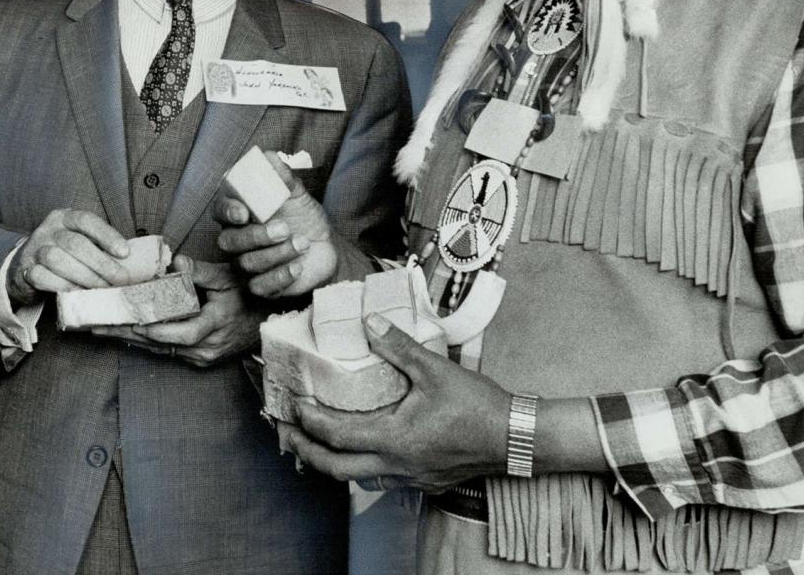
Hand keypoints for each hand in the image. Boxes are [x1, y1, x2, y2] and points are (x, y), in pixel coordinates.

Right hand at [7, 208, 131, 307]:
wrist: (27, 265)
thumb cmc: (64, 254)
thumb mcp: (80, 241)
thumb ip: (100, 247)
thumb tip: (133, 262)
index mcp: (65, 217)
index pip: (86, 220)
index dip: (107, 235)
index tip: (125, 253)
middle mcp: (48, 229)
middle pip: (75, 244)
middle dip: (101, 264)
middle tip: (119, 280)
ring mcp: (35, 248)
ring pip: (58, 260)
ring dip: (84, 277)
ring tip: (101, 289)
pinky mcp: (25, 268)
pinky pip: (43, 277)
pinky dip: (62, 286)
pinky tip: (77, 293)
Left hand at [91, 256, 261, 366]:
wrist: (263, 322)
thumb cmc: (245, 295)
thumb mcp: (227, 277)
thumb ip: (201, 271)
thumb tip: (177, 262)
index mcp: (216, 323)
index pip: (183, 332)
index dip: (157, 329)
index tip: (133, 322)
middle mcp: (206, 347)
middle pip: (162, 344)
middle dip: (129, 333)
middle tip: (98, 326)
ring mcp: (201, 356)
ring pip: (160, 349)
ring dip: (131, 339)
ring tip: (101, 330)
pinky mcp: (197, 359)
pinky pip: (166, 352)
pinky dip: (144, 342)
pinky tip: (123, 335)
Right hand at [214, 152, 337, 296]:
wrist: (326, 248)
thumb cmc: (304, 218)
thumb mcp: (297, 195)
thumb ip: (282, 178)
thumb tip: (269, 157)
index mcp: (240, 213)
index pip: (219, 210)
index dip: (227, 211)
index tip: (243, 212)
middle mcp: (238, 238)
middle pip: (228, 241)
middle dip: (256, 236)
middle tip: (284, 229)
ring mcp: (247, 263)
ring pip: (246, 263)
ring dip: (277, 253)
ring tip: (302, 243)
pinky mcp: (262, 286)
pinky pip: (260, 286)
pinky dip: (280, 276)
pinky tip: (297, 265)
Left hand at [277, 314, 509, 490]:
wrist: (516, 438)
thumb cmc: (478, 405)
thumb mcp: (435, 369)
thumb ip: (398, 346)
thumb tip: (367, 322)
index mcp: (395, 438)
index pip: (337, 436)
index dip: (310, 422)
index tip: (295, 405)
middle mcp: (397, 464)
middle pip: (337, 469)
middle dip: (307, 452)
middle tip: (287, 433)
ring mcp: (410, 476)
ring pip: (357, 480)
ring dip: (332, 462)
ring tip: (315, 442)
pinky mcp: (423, 479)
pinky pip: (380, 480)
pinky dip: (360, 467)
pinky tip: (359, 451)